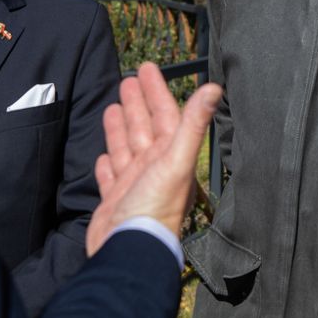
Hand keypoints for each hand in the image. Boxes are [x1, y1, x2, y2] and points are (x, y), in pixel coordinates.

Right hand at [85, 64, 222, 255]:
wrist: (130, 249)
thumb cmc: (155, 208)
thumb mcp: (175, 161)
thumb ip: (193, 125)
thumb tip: (214, 88)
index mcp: (170, 157)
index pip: (165, 115)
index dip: (156, 91)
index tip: (146, 67)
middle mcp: (153, 168)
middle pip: (144, 128)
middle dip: (137, 104)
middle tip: (128, 79)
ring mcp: (133, 184)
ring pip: (126, 148)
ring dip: (121, 128)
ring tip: (113, 108)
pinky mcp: (115, 200)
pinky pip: (111, 177)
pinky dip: (107, 165)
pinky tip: (103, 156)